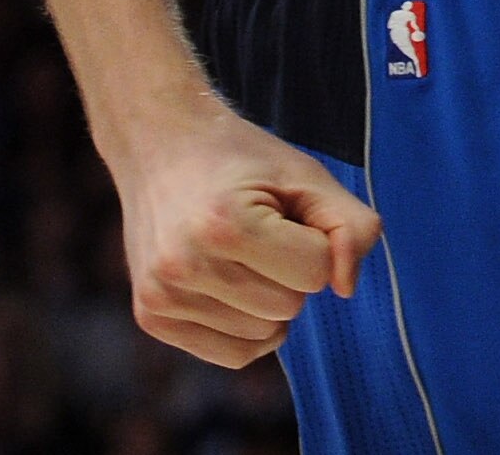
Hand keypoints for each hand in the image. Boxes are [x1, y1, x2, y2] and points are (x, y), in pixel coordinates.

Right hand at [115, 98, 382, 366]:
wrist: (158, 144)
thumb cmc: (241, 160)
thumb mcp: (305, 175)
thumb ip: (349, 225)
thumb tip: (346, 288)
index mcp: (225, 223)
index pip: (316, 273)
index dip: (315, 240)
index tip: (285, 210)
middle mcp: (185, 265)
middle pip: (289, 307)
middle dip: (290, 269)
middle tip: (257, 225)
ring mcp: (161, 296)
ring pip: (265, 337)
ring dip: (267, 299)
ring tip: (237, 250)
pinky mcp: (150, 318)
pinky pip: (234, 354)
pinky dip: (248, 327)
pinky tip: (228, 283)